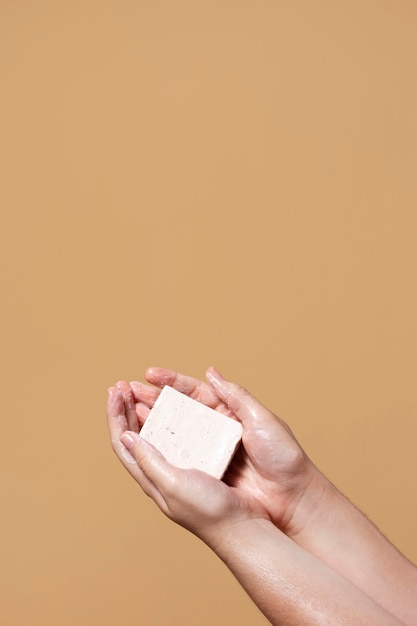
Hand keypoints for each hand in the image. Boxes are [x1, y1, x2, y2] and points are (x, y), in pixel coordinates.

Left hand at [106, 384, 268, 540]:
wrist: (242, 525)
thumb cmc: (208, 510)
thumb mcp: (173, 483)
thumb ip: (149, 461)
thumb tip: (126, 436)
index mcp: (150, 477)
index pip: (122, 442)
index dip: (115, 415)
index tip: (115, 390)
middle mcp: (161, 471)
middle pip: (134, 434)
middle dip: (126, 408)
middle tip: (123, 385)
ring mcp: (180, 467)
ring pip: (155, 432)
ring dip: (145, 410)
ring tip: (141, 390)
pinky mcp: (199, 462)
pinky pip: (178, 435)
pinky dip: (170, 417)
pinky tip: (174, 407)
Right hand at [125, 367, 328, 536]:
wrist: (291, 498)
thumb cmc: (281, 456)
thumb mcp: (262, 419)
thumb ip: (236, 395)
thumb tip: (210, 372)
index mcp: (228, 411)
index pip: (194, 390)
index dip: (170, 381)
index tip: (148, 374)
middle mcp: (214, 429)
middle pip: (176, 409)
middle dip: (151, 398)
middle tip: (126, 389)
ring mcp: (207, 451)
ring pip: (172, 431)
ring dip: (149, 419)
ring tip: (126, 407)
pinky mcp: (204, 471)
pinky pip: (177, 455)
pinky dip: (158, 446)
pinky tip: (140, 438)